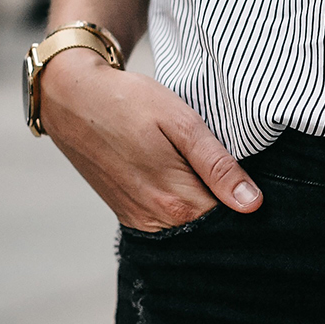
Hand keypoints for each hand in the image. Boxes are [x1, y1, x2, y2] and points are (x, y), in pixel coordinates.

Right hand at [39, 48, 262, 230]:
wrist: (72, 99)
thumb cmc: (128, 102)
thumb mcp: (181, 123)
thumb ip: (217, 165)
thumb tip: (251, 204)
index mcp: (176, 199)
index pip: (229, 219)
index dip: (244, 199)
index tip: (248, 176)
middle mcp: (157, 219)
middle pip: (209, 225)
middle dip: (224, 202)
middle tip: (223, 166)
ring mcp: (138, 219)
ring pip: (187, 223)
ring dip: (200, 201)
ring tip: (196, 165)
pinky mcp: (127, 214)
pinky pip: (165, 219)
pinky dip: (179, 202)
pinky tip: (178, 174)